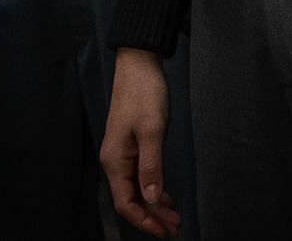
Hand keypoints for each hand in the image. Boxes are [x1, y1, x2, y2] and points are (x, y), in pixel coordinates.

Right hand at [100, 47, 181, 236]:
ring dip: (154, 206)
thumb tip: (152, 199)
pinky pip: (140, 177)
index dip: (145, 221)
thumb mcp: (152, 130)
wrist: (139, 67)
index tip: (165, 232)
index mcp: (115, 162)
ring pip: (137, 189)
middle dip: (152, 218)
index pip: (126, 203)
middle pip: (131, 200)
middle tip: (175, 229)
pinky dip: (153, 189)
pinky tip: (166, 196)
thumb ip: (152, 166)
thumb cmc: (145, 95)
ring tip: (175, 218)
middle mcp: (115, 162)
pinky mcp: (132, 147)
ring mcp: (123, 155)